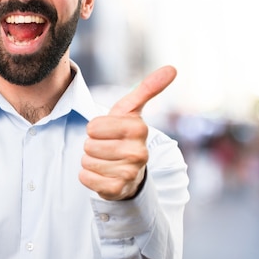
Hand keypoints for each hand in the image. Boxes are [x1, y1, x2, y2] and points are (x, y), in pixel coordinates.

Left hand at [79, 66, 176, 200]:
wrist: (129, 170)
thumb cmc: (125, 135)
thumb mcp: (131, 110)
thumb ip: (147, 88)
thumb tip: (172, 68)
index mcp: (140, 129)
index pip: (93, 126)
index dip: (94, 129)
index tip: (108, 132)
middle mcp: (139, 152)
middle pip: (89, 145)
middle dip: (92, 146)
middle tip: (106, 148)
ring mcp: (130, 173)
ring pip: (87, 161)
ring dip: (90, 161)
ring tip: (105, 161)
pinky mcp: (118, 190)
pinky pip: (86, 178)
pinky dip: (87, 176)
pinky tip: (101, 174)